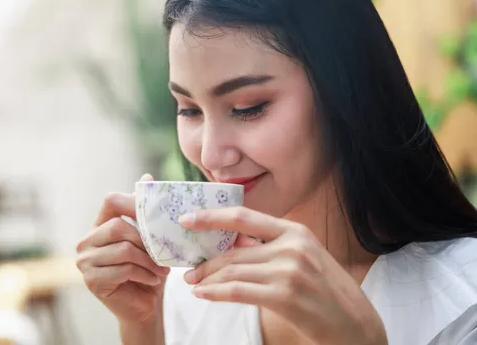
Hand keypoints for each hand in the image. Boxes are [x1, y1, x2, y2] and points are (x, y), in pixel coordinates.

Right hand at [76, 174, 169, 323]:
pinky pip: (122, 269)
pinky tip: (152, 280)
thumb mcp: (150, 239)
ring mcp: (85, 261)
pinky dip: (144, 274)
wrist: (144, 307)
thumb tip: (146, 177)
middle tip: (164, 254)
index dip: (135, 203)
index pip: (111, 201)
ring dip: (148, 261)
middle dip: (146, 240)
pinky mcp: (91, 280)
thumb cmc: (147, 270)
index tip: (157, 216)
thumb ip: (145, 211)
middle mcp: (86, 241)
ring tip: (162, 270)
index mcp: (99, 225)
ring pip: (123, 249)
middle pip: (118, 226)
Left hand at [179, 207, 386, 344]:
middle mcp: (292, 246)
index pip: (244, 217)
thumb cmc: (325, 290)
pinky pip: (237, 291)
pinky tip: (204, 295)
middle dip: (205, 261)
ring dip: (207, 278)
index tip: (186, 219)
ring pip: (232, 271)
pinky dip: (215, 293)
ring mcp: (289, 271)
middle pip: (233, 251)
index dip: (211, 216)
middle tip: (188, 270)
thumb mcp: (303, 258)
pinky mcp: (285, 296)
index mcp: (294, 231)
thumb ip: (270, 248)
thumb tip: (230, 245)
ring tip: (193, 284)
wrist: (356, 324)